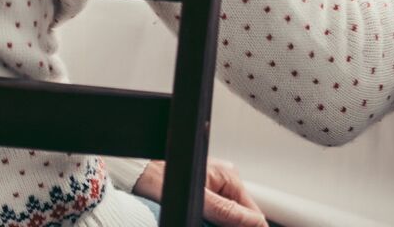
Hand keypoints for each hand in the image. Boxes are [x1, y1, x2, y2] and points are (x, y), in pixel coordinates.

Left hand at [130, 158, 265, 225]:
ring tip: (203, 220)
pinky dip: (212, 220)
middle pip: (241, 215)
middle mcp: (225, 180)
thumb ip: (228, 212)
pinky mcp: (203, 192)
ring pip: (228, 216)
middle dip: (234, 226)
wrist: (138, 171)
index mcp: (230, 177)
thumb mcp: (199, 200)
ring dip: (222, 223)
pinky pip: (216, 212)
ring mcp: (214, 186)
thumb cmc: (163, 176)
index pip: (253, 212)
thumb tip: (255, 223)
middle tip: (209, 223)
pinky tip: (201, 220)